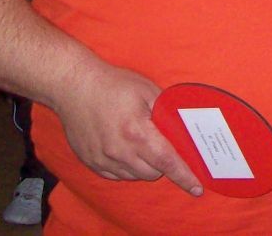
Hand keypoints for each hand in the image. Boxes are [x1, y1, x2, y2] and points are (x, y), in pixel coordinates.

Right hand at [55, 62, 202, 195]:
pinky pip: (117, 176)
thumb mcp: (146, 90)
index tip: (197, 188)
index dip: (184, 176)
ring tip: (140, 143)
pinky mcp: (91, 162)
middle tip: (160, 144)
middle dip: (162, 163)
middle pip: (153, 172)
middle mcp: (120, 151)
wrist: (74, 85)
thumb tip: (181, 130)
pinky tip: (124, 149)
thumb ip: (166, 112)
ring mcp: (103, 159)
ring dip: (144, 166)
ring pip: (135, 176)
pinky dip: (126, 167)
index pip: (167, 162)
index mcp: (137, 132)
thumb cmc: (113, 84)